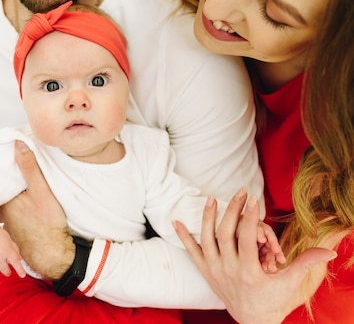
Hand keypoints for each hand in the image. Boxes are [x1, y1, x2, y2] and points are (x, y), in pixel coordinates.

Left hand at [0, 140, 74, 279]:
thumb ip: (29, 167)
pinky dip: (12, 208)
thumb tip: (18, 143)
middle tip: (13, 169)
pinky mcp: (11, 232)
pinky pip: (7, 215)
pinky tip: (23, 206)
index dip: (1, 169)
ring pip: (3, 203)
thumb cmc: (48, 224)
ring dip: (8, 195)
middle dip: (3, 182)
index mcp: (2, 201)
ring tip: (19, 185)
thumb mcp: (42, 191)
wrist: (53, 254)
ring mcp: (4, 224)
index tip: (6, 158)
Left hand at [174, 187, 336, 323]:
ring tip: (213, 198)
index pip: (245, 237)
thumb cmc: (272, 299)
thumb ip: (306, 263)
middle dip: (233, 210)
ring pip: (207, 238)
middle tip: (241, 193)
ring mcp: (213, 270)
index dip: (250, 217)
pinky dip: (182, 236)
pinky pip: (191, 251)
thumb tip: (329, 252)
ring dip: (208, 217)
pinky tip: (175, 221)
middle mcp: (228, 269)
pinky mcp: (205, 271)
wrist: (253, 320)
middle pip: (226, 233)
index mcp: (248, 271)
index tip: (254, 200)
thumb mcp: (289, 283)